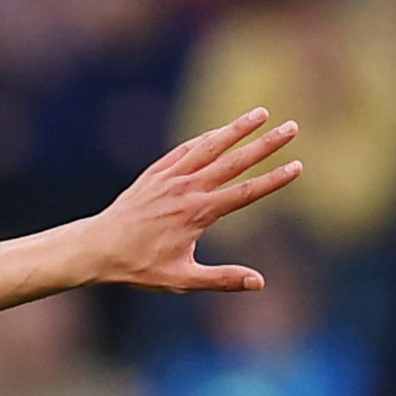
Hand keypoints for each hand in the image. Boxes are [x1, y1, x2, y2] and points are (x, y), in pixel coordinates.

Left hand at [82, 108, 302, 292]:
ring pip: (210, 147)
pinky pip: (185, 149)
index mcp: (198, 214)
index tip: (297, 166)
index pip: (246, 193)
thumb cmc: (139, 267)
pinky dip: (205, 139)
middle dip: (266, 144)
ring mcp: (171, 177)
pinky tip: (219, 132)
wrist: (98, 248)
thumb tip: (259, 282)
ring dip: (236, 129)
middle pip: (234, 161)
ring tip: (261, 113)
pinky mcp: (156, 172)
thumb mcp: (182, 278)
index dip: (274, 180)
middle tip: (292, 128)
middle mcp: (187, 189)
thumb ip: (222, 279)